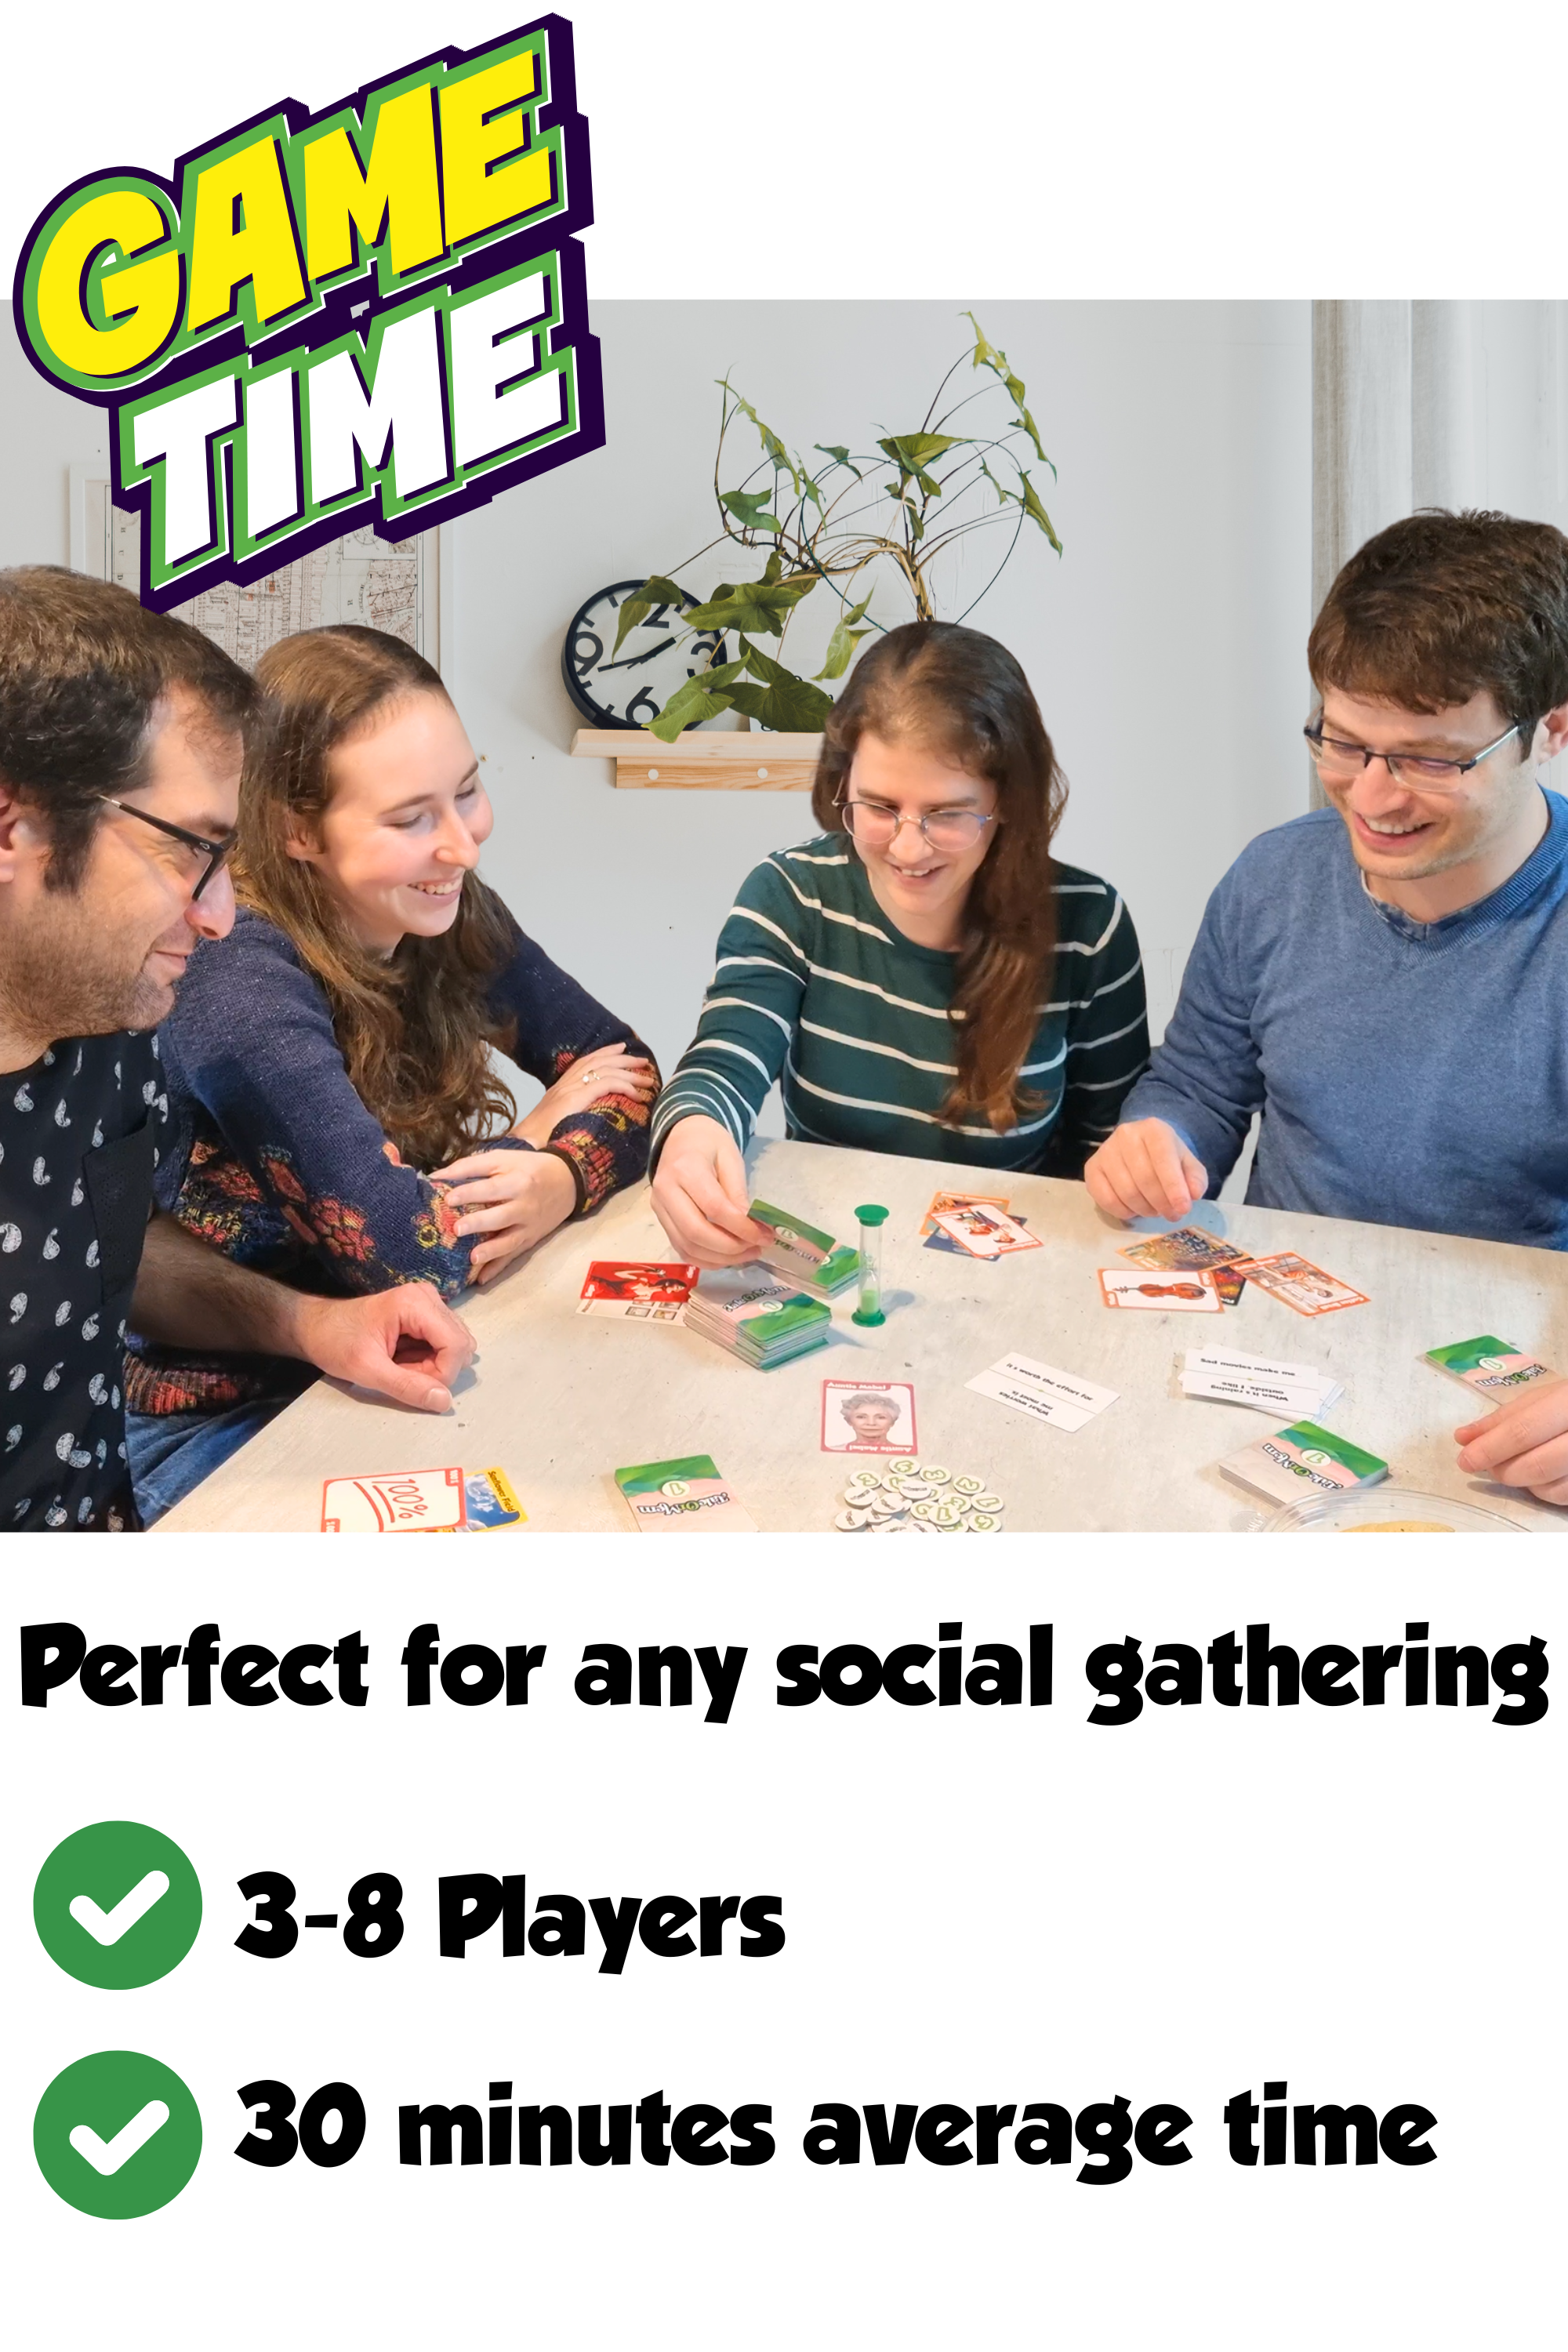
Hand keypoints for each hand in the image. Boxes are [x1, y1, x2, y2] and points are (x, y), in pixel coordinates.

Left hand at [291, 1282, 474, 1412]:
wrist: (315, 1327)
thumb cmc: (335, 1342)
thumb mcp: (367, 1370)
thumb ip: (406, 1387)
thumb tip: (443, 1401)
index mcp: (416, 1303)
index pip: (456, 1345)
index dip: (441, 1374)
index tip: (411, 1383)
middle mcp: (429, 1297)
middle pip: (459, 1345)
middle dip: (435, 1370)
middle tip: (400, 1372)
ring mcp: (429, 1304)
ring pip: (454, 1347)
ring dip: (431, 1366)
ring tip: (399, 1366)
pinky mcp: (426, 1314)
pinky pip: (443, 1344)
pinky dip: (427, 1360)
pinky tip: (403, 1360)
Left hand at [428, 1147, 578, 1282]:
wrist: (568, 1182)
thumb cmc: (528, 1168)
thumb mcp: (503, 1159)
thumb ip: (470, 1166)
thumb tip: (436, 1176)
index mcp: (517, 1182)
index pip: (491, 1189)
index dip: (470, 1193)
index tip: (448, 1199)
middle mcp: (525, 1206)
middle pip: (501, 1217)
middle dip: (480, 1223)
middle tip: (457, 1229)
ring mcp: (528, 1226)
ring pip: (509, 1241)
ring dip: (491, 1251)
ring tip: (472, 1258)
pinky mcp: (530, 1240)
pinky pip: (513, 1256)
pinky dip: (498, 1268)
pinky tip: (482, 1279)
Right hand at [516, 1042, 657, 1145]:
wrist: (524, 1144)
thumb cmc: (539, 1139)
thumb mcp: (556, 1122)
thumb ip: (571, 1115)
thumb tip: (589, 1119)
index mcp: (561, 1087)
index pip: (586, 1061)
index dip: (605, 1053)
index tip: (621, 1049)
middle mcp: (566, 1084)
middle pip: (599, 1062)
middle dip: (624, 1059)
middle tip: (643, 1061)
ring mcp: (571, 1089)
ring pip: (607, 1071)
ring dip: (631, 1074)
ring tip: (647, 1079)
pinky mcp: (576, 1098)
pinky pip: (607, 1085)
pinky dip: (625, 1087)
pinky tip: (637, 1095)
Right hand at [650, 1114, 768, 1266]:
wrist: (681, 1136)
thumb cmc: (709, 1143)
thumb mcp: (730, 1159)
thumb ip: (738, 1193)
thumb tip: (749, 1227)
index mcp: (685, 1169)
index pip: (714, 1208)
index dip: (741, 1228)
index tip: (764, 1236)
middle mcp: (666, 1191)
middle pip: (696, 1233)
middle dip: (730, 1248)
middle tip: (756, 1248)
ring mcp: (659, 1208)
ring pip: (687, 1246)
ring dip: (720, 1258)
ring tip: (746, 1254)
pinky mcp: (660, 1220)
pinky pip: (681, 1249)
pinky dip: (705, 1260)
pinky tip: (727, 1258)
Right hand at [1085, 1119, 1208, 1221]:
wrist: (1141, 1146)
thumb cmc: (1166, 1157)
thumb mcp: (1187, 1163)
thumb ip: (1195, 1178)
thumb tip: (1193, 1194)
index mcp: (1153, 1129)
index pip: (1163, 1159)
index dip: (1174, 1187)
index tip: (1183, 1208)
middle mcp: (1126, 1135)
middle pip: (1144, 1178)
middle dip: (1161, 1203)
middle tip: (1172, 1215)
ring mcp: (1105, 1151)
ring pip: (1126, 1192)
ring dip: (1145, 1209)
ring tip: (1155, 1210)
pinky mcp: (1091, 1168)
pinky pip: (1105, 1199)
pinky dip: (1123, 1212)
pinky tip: (1134, 1210)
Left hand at [1454, 1377, 1567, 1504]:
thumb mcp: (1542, 1399)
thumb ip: (1502, 1419)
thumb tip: (1463, 1438)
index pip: (1523, 1431)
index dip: (1490, 1449)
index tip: (1465, 1461)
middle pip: (1537, 1465)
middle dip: (1503, 1470)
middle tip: (1486, 1465)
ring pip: (1551, 1489)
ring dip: (1522, 1483)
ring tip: (1513, 1466)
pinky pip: (1565, 1498)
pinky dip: (1543, 1492)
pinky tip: (1537, 1477)